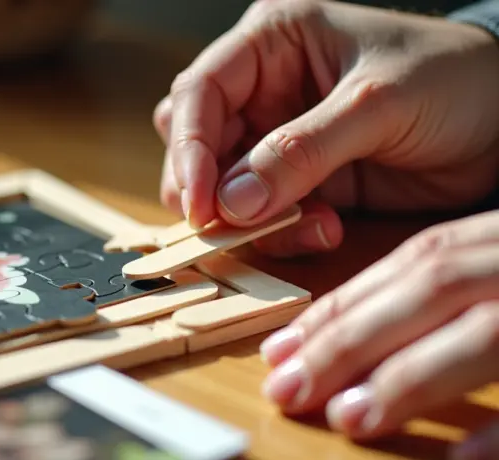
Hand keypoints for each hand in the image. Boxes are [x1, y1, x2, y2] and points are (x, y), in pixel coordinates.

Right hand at [154, 0, 498, 256]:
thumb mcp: (377, 104)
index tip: (200, 204)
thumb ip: (301, 151)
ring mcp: (278, 140)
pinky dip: (283, 233)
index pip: (200, 92)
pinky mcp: (300, 181)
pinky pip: (264, 216)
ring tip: (310, 223)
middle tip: (229, 227)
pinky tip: (328, 227)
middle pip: (197, 144)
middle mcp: (264, 91)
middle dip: (207, 189)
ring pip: (224, 188)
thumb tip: (230, 203)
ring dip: (251, 219)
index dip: (189, 148)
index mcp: (272, 44)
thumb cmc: (452, 80)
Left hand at [258, 210, 498, 457]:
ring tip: (346, 418)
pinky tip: (459, 458)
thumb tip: (363, 331)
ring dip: (409, 377)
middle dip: (350, 340)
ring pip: (485, 331)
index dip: (339, 306)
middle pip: (429, 289)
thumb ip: (453, 282)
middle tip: (287, 390)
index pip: (409, 263)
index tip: (279, 349)